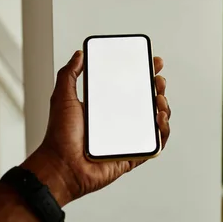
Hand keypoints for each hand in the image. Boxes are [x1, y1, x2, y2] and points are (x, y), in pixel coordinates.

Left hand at [21, 50, 170, 205]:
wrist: (61, 166)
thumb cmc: (59, 136)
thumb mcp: (62, 97)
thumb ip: (69, 74)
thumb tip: (78, 54)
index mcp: (106, 107)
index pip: (130, 86)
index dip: (144, 74)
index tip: (152, 62)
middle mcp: (119, 121)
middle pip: (147, 101)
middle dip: (158, 88)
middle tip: (158, 80)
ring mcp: (128, 138)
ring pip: (155, 121)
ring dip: (163, 107)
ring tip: (159, 99)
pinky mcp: (133, 155)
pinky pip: (155, 144)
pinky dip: (163, 131)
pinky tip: (159, 119)